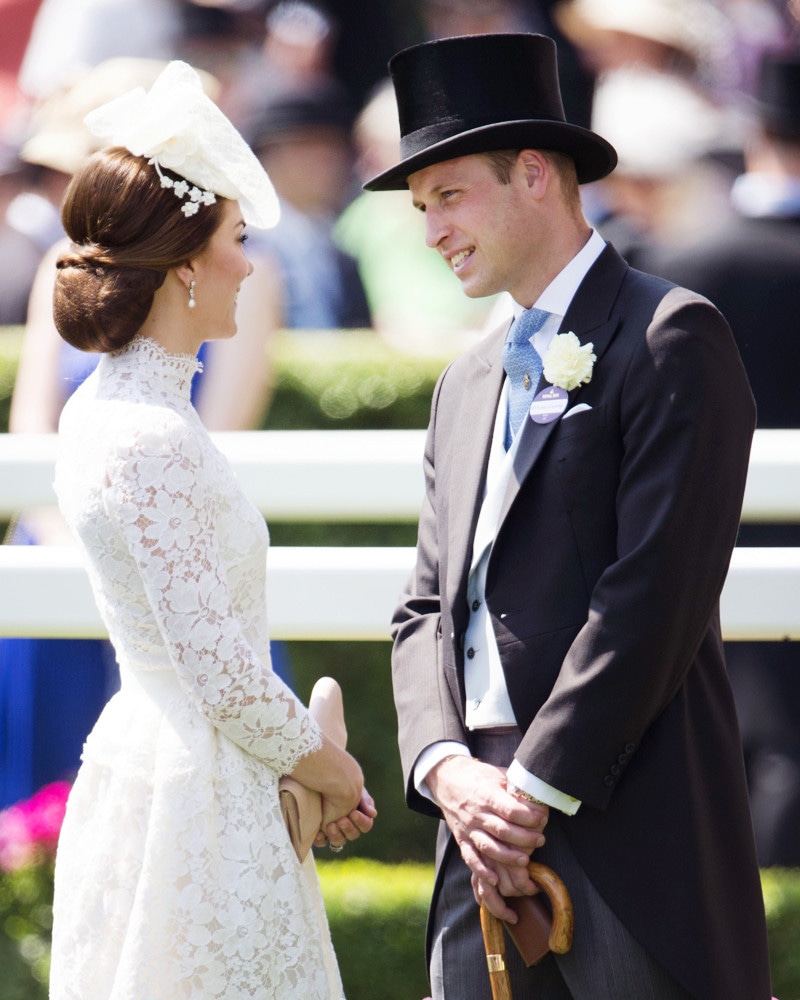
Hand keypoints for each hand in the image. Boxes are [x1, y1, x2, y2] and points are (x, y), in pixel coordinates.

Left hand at [318, 788, 377, 849]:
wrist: (324, 778)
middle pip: (353, 835)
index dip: (361, 821)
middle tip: (341, 820)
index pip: (365, 825)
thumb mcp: (356, 789)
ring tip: (330, 825)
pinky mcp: (321, 832)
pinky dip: (321, 839)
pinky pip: (323, 842)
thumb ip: (365, 801)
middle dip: (348, 828)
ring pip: (339, 842)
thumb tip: (373, 814)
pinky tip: (319, 833)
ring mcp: (335, 831)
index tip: (353, 812)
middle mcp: (348, 827)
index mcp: (360, 818)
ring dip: (337, 835)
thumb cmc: (343, 783)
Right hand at [426, 756, 547, 894]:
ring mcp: (468, 828)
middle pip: (503, 830)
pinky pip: (471, 858)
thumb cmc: (478, 776)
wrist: (447, 778)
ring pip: (489, 847)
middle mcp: (477, 813)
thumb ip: (515, 787)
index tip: (543, 818)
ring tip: (526, 860)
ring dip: (508, 856)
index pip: (511, 810)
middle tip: (540, 840)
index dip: (529, 817)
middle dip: (525, 838)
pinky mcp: (462, 839)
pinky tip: (495, 879)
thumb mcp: (497, 774)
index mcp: (487, 795)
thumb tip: (539, 796)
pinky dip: (481, 871)